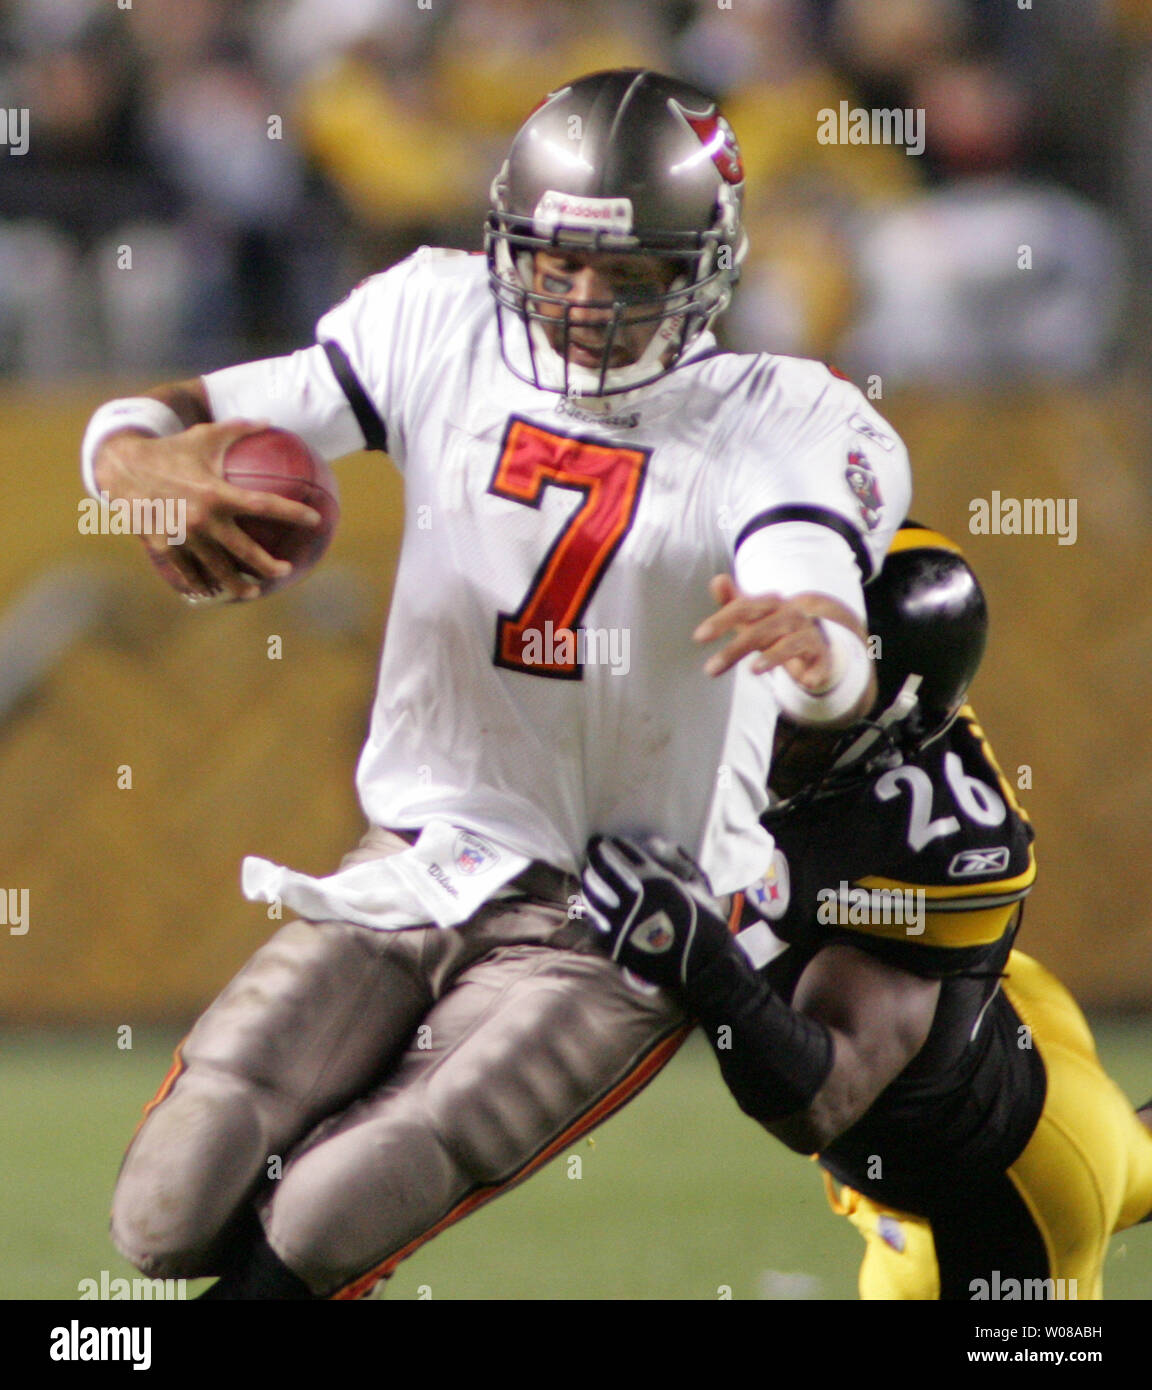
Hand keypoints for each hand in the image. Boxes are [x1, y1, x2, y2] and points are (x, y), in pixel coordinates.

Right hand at [94, 420, 322, 602]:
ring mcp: (182, 536)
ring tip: (254, 591)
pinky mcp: (163, 546)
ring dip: (238, 584)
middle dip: (269, 565)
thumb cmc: (170, 449)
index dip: (292, 513)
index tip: (314, 520)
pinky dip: (200, 583)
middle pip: (245, 552)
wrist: (120, 465)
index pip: (264, 505)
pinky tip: (211, 591)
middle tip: (285, 570)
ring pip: (217, 569)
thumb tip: (270, 421)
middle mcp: (202, 519)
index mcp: (217, 492)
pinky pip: (187, 571)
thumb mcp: (204, 435)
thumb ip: (239, 429)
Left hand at [581, 836, 732, 988]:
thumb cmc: (705, 920)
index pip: (623, 851)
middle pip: (602, 867)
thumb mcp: (697, 883)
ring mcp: (621, 921)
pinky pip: (593, 921)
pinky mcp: (614, 944)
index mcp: (654, 879)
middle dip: (594, 854)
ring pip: (592, 893)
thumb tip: (652, 843)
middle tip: (592, 849)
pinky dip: (592, 911)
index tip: (607, 840)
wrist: (704, 963)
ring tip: (590, 876)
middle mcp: (633, 897)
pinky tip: (594, 906)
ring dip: (590, 881)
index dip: (613, 843)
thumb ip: (676, 860)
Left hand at [693, 576, 841, 688]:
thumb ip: (732, 601)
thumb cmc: (774, 627)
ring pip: (790, 644)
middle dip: (736, 649)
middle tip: (710, 670)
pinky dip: (816, 672)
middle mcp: (790, 616)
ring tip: (753, 671)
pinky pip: (821, 663)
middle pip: (762, 629)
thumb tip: (716, 580)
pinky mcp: (822, 656)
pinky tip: (807, 682)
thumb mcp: (753, 615)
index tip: (699, 637)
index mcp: (770, 604)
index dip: (721, 620)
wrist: (816, 637)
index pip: (744, 608)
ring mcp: (808, 635)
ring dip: (773, 657)